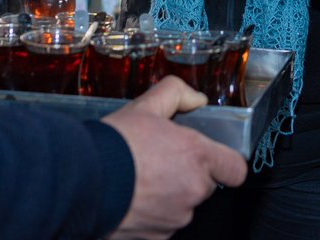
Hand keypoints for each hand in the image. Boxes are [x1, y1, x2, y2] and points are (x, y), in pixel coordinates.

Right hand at [102, 76, 247, 238]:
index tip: (208, 158)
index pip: (236, 169)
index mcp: (197, 156)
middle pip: (204, 186)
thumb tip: (197, 99)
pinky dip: (151, 214)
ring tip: (140, 180)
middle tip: (159, 162)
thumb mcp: (146, 106)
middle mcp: (193, 190)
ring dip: (168, 195)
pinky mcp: (157, 237)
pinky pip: (162, 224)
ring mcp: (176, 217)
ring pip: (182, 206)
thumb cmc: (116, 144)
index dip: (224, 162)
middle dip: (187, 175)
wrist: (83, 180)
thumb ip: (177, 93)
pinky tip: (132, 197)